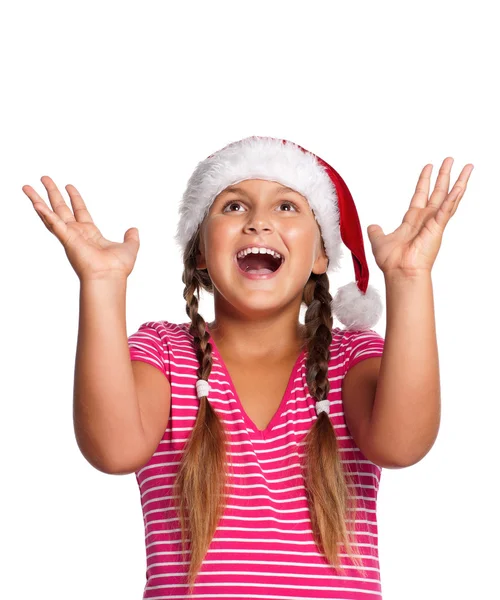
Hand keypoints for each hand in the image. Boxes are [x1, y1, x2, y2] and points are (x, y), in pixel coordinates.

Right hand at [23, 176, 139, 280]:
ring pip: (50, 214)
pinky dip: (45, 214)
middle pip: (62, 208)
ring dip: (38, 200)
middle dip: (53, 193)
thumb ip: (131, 238)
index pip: (80, 211)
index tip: (69, 186)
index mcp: (90, 233)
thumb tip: (134, 230)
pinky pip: (54, 224)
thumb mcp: (129, 247)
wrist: (110, 277)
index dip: (75, 198)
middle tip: (44, 178)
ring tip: (27, 187)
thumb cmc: (117, 268)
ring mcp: (70, 236)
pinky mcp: (67, 239)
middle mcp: (77, 233)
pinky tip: (36, 204)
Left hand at [366, 158, 473, 276]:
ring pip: (449, 197)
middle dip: (443, 175)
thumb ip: (376, 232)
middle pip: (437, 192)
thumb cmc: (392, 261)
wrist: (400, 271)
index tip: (429, 167)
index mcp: (413, 220)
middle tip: (450, 159)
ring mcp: (434, 222)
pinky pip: (448, 209)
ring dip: (458, 181)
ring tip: (467, 166)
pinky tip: (461, 185)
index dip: (424, 181)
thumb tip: (372, 226)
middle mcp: (426, 219)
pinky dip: (455, 197)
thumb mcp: (379, 240)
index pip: (420, 195)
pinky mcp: (438, 227)